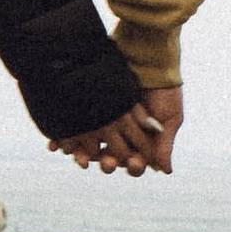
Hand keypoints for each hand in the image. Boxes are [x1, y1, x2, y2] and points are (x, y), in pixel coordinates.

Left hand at [53, 88, 180, 175]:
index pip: (134, 163)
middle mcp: (122, 137)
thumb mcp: (170, 117)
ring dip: (86, 156)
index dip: (133, 166)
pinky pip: (77, 131)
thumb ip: (164, 144)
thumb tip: (166, 171)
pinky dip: (69, 140)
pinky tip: (60, 146)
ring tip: (81, 158)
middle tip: (108, 161)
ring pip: (91, 149)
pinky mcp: (90, 113)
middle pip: (111, 160)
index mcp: (141, 142)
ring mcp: (105, 126)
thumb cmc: (165, 90)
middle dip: (108, 164)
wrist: (149, 60)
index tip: (133, 161)